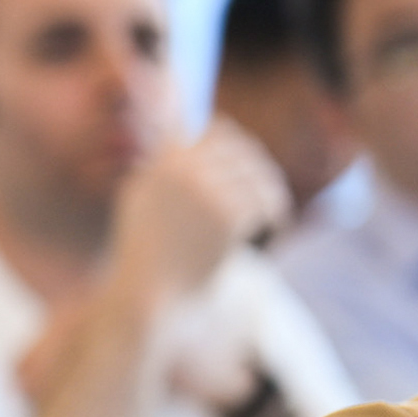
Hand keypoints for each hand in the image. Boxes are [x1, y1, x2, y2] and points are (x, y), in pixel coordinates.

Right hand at [111, 128, 285, 305]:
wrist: (149, 294)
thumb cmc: (145, 249)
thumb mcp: (140, 195)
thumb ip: (160, 159)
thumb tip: (180, 122)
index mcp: (162, 159)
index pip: (216, 130)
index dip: (235, 142)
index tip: (246, 158)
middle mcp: (181, 169)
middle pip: (243, 150)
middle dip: (258, 168)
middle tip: (268, 188)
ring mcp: (203, 191)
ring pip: (257, 175)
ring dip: (270, 191)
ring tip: (275, 209)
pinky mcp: (225, 216)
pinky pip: (262, 202)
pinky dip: (276, 214)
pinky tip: (277, 225)